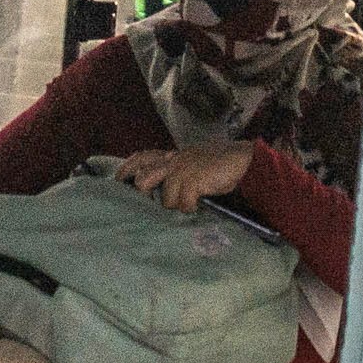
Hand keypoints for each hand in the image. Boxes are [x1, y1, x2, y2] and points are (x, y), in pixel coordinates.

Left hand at [113, 141, 253, 213]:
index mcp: (174, 156)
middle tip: (153, 202)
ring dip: (176, 204)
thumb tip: (165, 191)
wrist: (243, 161)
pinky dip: (190, 207)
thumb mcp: (195, 163)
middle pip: (145, 178)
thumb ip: (179, 172)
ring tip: (189, 204)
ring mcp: (183, 170)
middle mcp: (174, 160)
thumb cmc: (221, 165)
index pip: (143, 157)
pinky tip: (198, 205)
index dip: (128, 167)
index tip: (118, 179)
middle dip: (145, 192)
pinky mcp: (193, 180)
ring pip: (165, 196)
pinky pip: (183, 202)